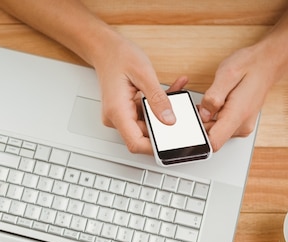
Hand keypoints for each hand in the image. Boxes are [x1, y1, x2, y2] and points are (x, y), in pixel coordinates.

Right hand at [92, 36, 187, 154]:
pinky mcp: (127, 111)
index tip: (172, 144)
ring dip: (164, 113)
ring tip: (176, 93)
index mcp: (117, 111)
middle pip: (144, 135)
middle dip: (165, 127)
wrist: (105, 48)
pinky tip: (170, 91)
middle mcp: (117, 117)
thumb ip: (158, 98)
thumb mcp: (143, 74)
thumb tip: (169, 120)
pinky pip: (146, 115)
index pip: (135, 143)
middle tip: (182, 116)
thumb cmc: (118, 56)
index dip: (155, 147)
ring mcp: (121, 115)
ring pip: (148, 124)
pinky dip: (159, 106)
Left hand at [199, 45, 275, 150]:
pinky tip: (216, 104)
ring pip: (215, 131)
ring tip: (210, 101)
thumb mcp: (227, 74)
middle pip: (212, 137)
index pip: (214, 143)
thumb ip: (213, 97)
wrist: (268, 63)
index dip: (199, 138)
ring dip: (206, 119)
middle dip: (200, 124)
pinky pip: (221, 126)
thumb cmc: (250, 65)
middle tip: (200, 105)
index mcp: (238, 115)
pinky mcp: (240, 123)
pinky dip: (213, 117)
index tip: (192, 126)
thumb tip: (203, 113)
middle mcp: (241, 125)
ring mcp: (242, 126)